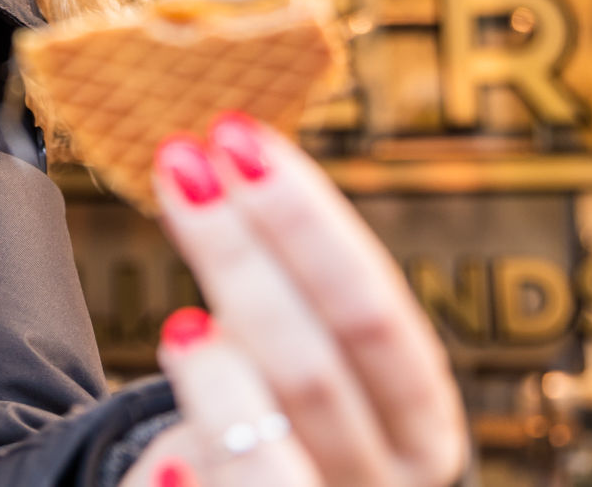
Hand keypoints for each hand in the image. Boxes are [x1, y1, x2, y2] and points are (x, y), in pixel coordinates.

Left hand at [118, 116, 469, 486]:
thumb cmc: (279, 426)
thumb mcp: (299, 363)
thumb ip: (281, 294)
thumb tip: (210, 163)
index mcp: (420, 419)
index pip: (377, 309)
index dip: (306, 221)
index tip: (235, 139)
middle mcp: (390, 479)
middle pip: (318, 368)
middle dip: (242, 260)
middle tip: (179, 168)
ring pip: (275, 456)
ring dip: (221, 385)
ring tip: (177, 327)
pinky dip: (194, 478)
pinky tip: (171, 463)